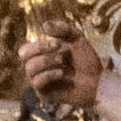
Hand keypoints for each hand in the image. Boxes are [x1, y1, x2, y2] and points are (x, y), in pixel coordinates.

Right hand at [6, 2, 100, 120]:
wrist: (97, 80)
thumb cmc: (86, 60)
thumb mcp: (76, 38)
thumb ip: (62, 29)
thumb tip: (44, 26)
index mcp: (41, 55)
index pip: (25, 49)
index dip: (38, 44)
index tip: (57, 43)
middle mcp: (37, 68)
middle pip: (23, 56)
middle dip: (40, 49)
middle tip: (59, 49)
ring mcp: (39, 81)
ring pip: (29, 68)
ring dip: (47, 61)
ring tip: (63, 62)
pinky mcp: (44, 94)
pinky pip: (37, 82)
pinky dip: (49, 74)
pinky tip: (61, 73)